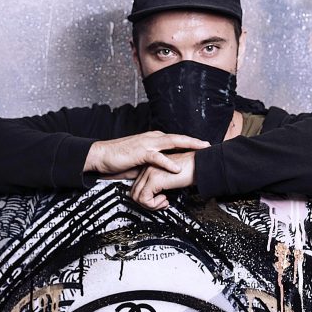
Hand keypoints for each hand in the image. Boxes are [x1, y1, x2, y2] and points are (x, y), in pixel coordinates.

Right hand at [84, 132, 208, 179]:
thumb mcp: (140, 161)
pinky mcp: (140, 153)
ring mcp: (147, 144)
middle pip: (178, 138)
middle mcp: (153, 138)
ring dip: (188, 145)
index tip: (202, 146)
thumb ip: (153, 164)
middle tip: (209, 145)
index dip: (190, 143)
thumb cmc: (119, 160)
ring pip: (172, 142)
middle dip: (195, 141)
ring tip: (201, 149)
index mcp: (153, 139)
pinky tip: (177, 168)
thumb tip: (163, 173)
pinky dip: (168, 163)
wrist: (101, 156)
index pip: (175, 140)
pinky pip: (157, 158)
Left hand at [129, 151, 196, 209]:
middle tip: (162, 203)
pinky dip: (154, 205)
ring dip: (151, 205)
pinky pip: (145, 199)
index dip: (147, 197)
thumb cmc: (190, 170)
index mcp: (150, 165)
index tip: (160, 200)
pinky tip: (165, 200)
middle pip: (135, 192)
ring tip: (164, 202)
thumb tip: (156, 196)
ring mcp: (149, 172)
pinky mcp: (154, 179)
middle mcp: (147, 167)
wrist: (201, 165)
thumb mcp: (170, 178)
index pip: (138, 185)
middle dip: (147, 203)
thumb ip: (160, 183)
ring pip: (137, 197)